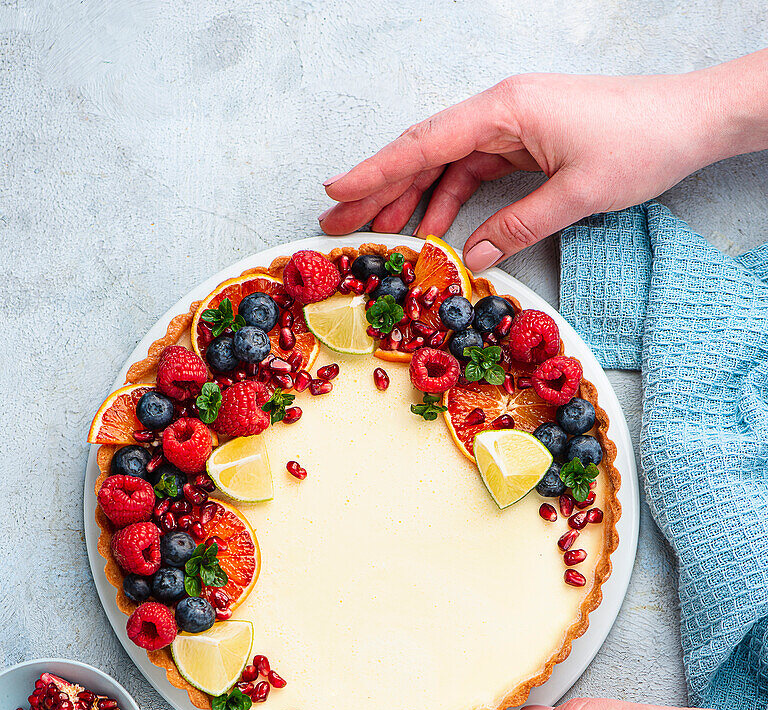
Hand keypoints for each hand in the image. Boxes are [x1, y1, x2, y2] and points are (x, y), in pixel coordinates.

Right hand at [320, 55, 767, 268]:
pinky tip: (431, 227)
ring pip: (445, 162)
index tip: (335, 191)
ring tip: (375, 231)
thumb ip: (520, 225)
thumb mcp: (578, 194)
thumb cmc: (640, 144)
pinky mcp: (525, 141)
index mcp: (506, 109)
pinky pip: (473, 170)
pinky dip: (449, 199)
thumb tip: (475, 257)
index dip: (376, 170)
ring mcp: (511, 124)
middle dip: (379, 186)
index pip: (426, 143)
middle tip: (336, 220)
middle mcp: (501, 110)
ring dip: (410, 196)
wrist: (689, 120)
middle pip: (424, 150)